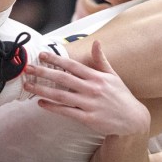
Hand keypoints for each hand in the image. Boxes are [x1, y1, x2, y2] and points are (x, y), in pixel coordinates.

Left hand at [22, 41, 150, 137]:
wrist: (132, 119)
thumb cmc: (121, 96)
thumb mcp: (113, 76)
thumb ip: (101, 60)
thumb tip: (97, 42)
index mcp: (97, 77)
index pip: (73, 65)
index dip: (56, 59)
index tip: (42, 55)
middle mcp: (92, 89)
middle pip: (63, 79)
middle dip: (44, 72)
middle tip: (28, 68)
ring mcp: (89, 104)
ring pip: (61, 96)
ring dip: (43, 89)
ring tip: (28, 85)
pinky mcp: (88, 119)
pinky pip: (66, 111)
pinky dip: (52, 107)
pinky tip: (41, 102)